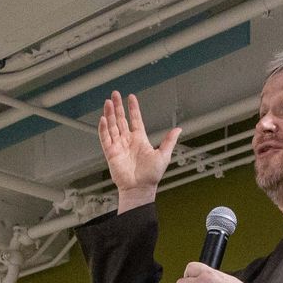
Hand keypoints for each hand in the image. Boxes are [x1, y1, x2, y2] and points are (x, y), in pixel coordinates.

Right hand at [96, 91, 179, 210]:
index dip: (133, 108)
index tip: (131, 97)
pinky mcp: (110, 153)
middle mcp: (128, 141)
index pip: (135, 119)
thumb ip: (169, 141)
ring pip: (112, 126)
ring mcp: (118, 146)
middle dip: (118, 107)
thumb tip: (179, 129)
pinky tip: (103, 119)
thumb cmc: (151, 176)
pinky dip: (104, 128)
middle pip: (121, 119)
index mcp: (140, 140)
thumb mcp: (164, 155)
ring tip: (108, 102)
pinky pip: (105, 138)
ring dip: (110, 114)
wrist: (140, 189)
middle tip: (115, 94)